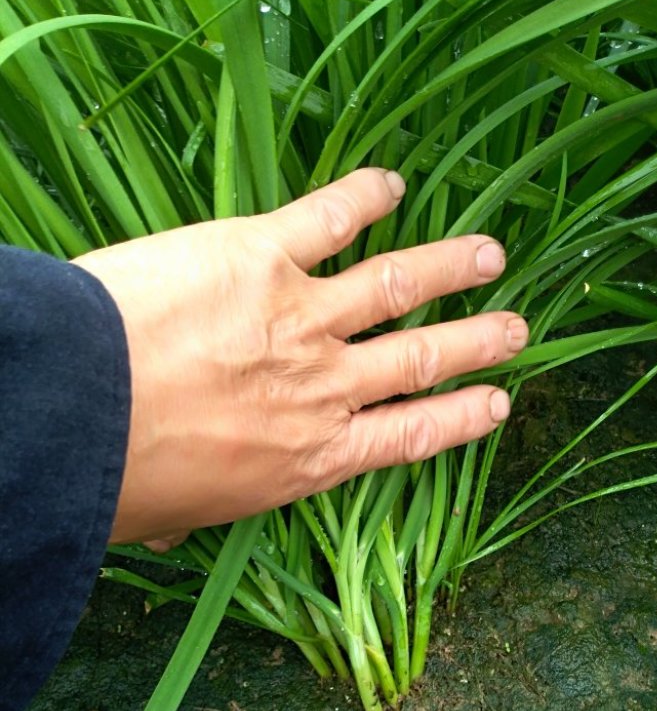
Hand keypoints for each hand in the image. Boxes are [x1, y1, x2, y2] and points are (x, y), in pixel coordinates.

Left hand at [72, 168, 526, 543]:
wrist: (83, 414)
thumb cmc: (125, 481)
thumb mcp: (182, 514)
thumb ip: (203, 503)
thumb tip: (177, 526)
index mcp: (313, 457)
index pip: (410, 435)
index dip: (462, 417)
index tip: (499, 402)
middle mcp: (325, 388)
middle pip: (421, 359)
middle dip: (477, 342)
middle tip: (518, 329)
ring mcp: (302, 318)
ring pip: (397, 287)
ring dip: (449, 267)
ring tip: (489, 253)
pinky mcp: (262, 255)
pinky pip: (327, 219)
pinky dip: (363, 197)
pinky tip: (390, 184)